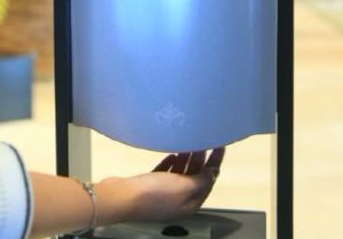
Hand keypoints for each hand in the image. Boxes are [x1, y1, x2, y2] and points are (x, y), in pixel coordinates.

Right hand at [97, 148, 224, 222]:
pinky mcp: (149, 186)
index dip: (215, 163)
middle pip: (195, 177)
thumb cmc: (156, 193)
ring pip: (180, 174)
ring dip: (186, 158)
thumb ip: (201, 180)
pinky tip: (172, 153)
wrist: (122, 197)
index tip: (220, 145)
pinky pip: (165, 173)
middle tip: (205, 139)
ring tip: (189, 142)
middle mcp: (178, 200)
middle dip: (201, 159)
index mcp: (190, 203)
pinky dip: (171, 163)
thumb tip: (213, 173)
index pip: (208, 181)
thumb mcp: (185, 186)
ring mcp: (163, 194)